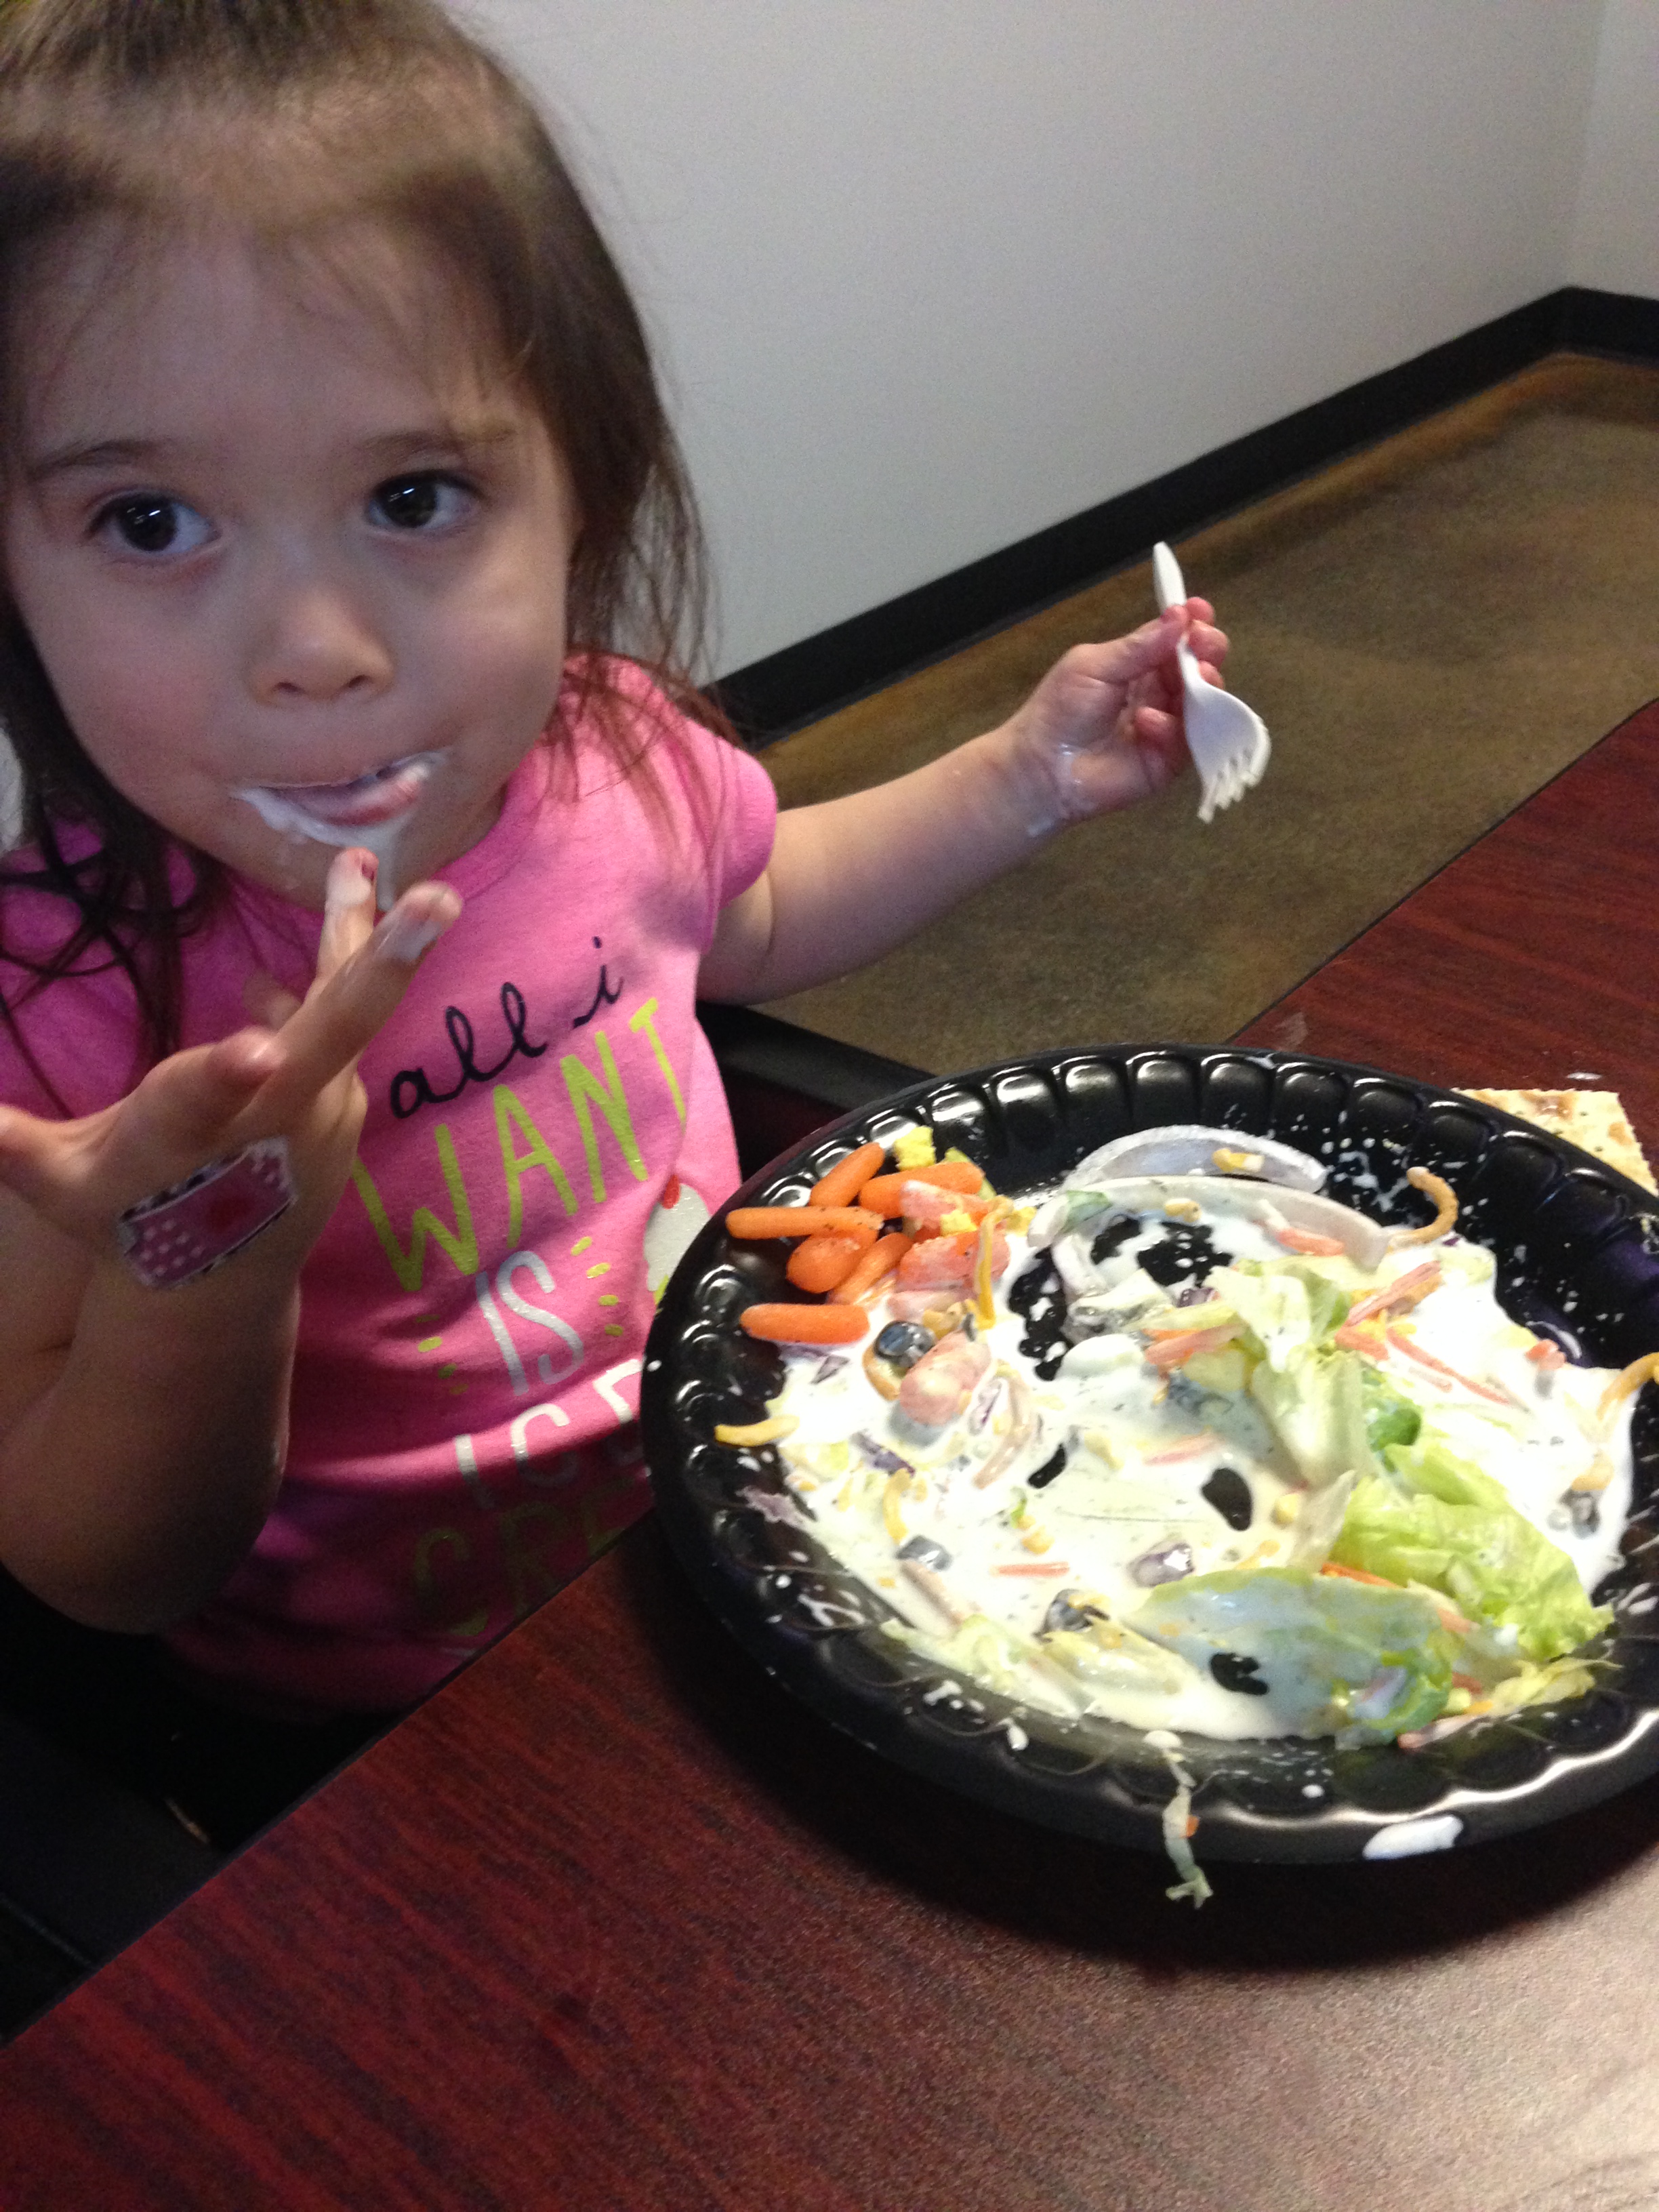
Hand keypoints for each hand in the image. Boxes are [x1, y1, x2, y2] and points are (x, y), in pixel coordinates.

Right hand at [0, 849, 460, 1284]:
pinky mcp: (343, 1102)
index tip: (257, 1051)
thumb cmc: (130, 1220)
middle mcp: (274, 1118)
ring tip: (359, 863)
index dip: (226, 1076)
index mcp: (190, 1132)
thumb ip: (16, 1146)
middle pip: (332, 1036)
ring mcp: (324, 1110)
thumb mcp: (66, 1184)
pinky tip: (330, 912)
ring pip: (346, 1007)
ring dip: (362, 933)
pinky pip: (337, 1023)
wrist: (218, 1281)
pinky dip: (331, 970)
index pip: (203, 1102)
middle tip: (435, 904)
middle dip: (383, 967)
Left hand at [998, 600, 1230, 831]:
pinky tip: (1146, 722)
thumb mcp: (1094, 665)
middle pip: (1199, 666)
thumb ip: (1138, 646)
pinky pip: (1185, 740)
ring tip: (1199, 674)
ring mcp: (1166, 727)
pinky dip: (1171, 727)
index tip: (1200, 610)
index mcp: (1139, 665)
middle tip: (1204, 642)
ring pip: (1203, 702)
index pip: (1176, 640)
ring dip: (1205, 684)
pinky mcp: (1167, 761)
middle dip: (1208, 650)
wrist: (1041, 767)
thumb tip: (1179, 616)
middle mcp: (1158, 693)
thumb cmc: (1059, 710)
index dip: (1192, 624)